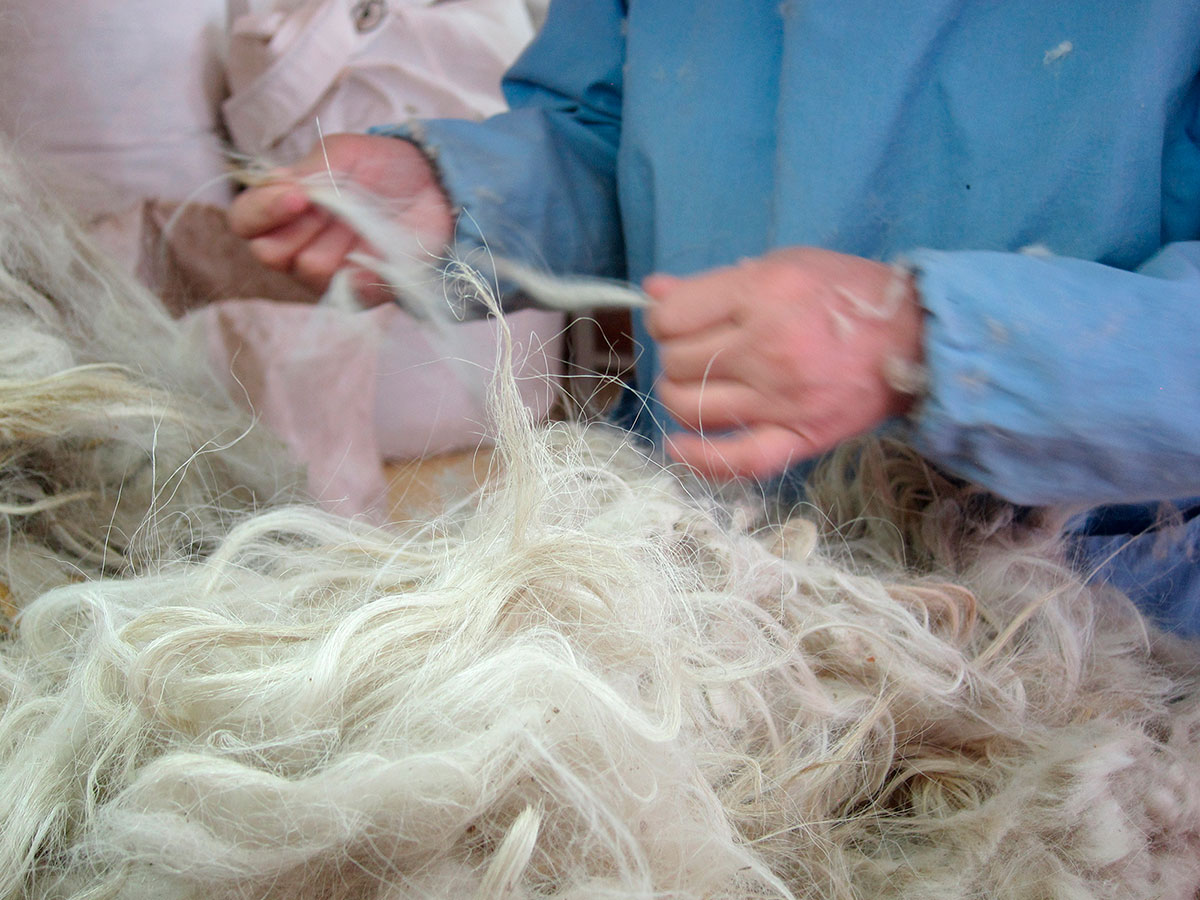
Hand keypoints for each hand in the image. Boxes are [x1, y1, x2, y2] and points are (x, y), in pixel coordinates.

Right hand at [228, 133, 454, 303]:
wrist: (434, 185)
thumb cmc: (381, 167)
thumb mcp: (341, 153)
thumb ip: (309, 170)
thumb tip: (288, 194)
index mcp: (281, 209)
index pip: (245, 221)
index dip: (263, 210)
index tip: (298, 195)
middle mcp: (296, 246)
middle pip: (271, 253)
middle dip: (303, 226)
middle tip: (336, 205)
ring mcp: (327, 273)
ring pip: (311, 269)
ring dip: (340, 240)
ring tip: (366, 220)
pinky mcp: (361, 293)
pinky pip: (350, 293)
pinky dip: (367, 272)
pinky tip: (381, 252)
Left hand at [644, 247, 923, 480]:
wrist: (917, 337)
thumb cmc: (847, 294)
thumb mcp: (783, 265)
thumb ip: (715, 283)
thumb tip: (654, 293)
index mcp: (763, 293)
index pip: (672, 317)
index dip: (667, 319)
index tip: (683, 320)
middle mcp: (767, 346)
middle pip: (676, 361)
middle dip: (676, 355)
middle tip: (701, 351)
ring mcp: (782, 397)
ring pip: (690, 405)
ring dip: (681, 396)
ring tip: (700, 385)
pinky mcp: (798, 436)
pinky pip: (735, 459)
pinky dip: (698, 458)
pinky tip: (678, 447)